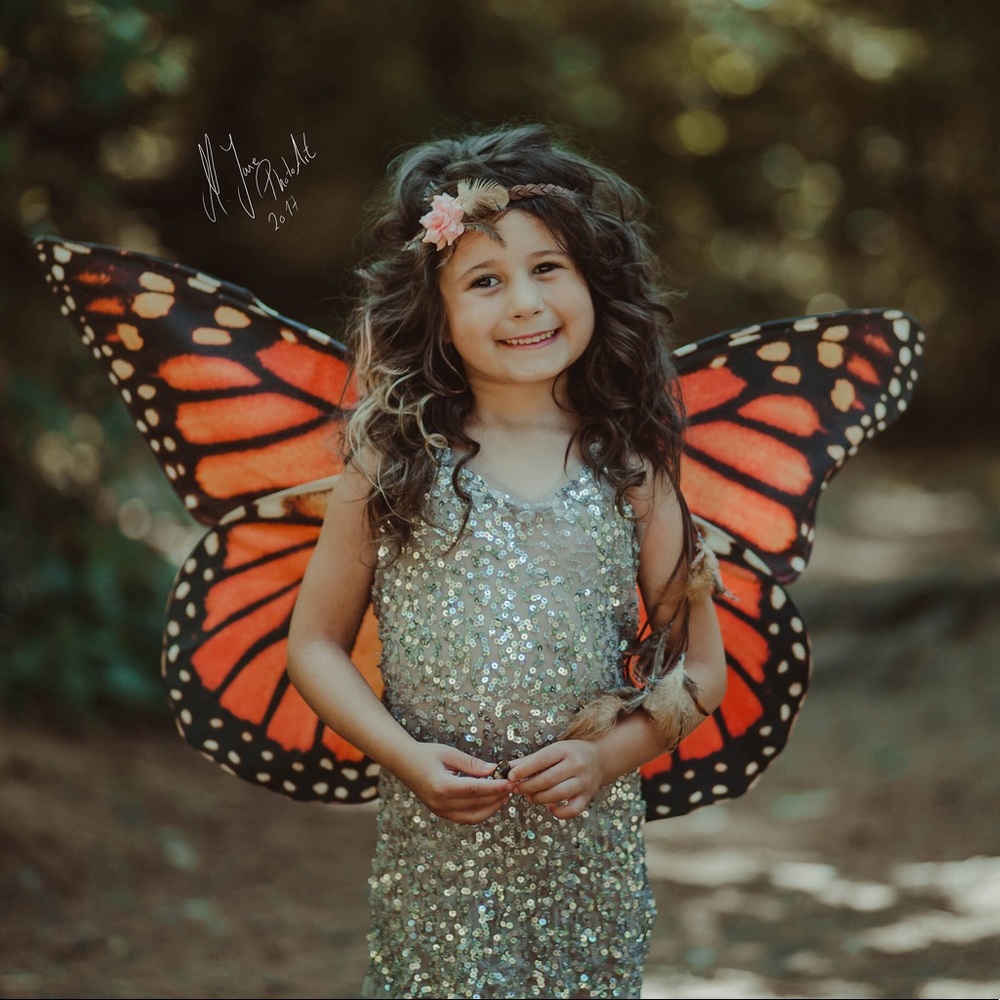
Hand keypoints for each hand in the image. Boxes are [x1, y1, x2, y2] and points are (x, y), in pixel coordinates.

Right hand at [395, 742, 513, 824]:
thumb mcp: (449, 753)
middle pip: (477, 804)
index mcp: (442, 786)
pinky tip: (491, 801)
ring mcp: (440, 811)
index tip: (510, 782)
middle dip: (497, 797)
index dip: (495, 788)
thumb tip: (494, 770)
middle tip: (512, 787)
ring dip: (491, 808)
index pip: (475, 790)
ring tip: (504, 795)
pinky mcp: (441, 813)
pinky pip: (466, 818)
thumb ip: (472, 764)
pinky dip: (480, 812)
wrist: (403, 763)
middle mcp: (441, 803)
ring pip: (473, 817)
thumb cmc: (426, 754)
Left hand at [507, 740, 602, 819]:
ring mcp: (583, 782)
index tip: (511, 777)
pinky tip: (549, 807)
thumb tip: (505, 769)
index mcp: (564, 750)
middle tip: (516, 789)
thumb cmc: (568, 754)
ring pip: (558, 794)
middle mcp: (576, 765)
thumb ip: (529, 760)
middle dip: (528, 786)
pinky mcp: (587, 797)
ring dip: (539, 798)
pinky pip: (573, 810)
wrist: (599, 759)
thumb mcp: (552, 751)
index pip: (541, 760)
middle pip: (548, 779)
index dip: (524, 770)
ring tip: (529, 797)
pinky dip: (559, 813)